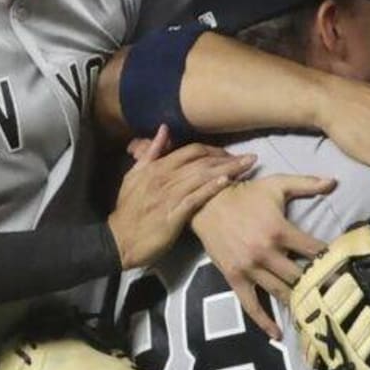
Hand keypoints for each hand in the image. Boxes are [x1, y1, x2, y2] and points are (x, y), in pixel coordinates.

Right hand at [108, 126, 255, 268]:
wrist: (119, 239)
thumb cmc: (128, 209)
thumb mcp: (134, 176)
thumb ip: (151, 153)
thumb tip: (164, 130)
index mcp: (157, 167)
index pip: (190, 151)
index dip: (213, 150)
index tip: (230, 154)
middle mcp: (165, 178)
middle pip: (202, 162)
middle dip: (228, 158)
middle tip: (250, 158)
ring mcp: (169, 196)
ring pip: (202, 177)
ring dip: (227, 170)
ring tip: (248, 166)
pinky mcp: (173, 215)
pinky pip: (195, 199)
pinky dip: (211, 189)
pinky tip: (226, 182)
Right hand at [192, 175, 334, 338]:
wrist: (207, 203)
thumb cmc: (246, 193)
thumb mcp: (277, 184)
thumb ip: (307, 184)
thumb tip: (334, 182)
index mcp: (280, 230)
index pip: (313, 250)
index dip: (331, 259)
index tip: (345, 269)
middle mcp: (267, 253)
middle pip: (300, 276)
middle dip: (318, 285)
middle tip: (335, 296)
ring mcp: (250, 268)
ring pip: (280, 292)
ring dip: (298, 303)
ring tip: (315, 314)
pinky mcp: (235, 278)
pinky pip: (251, 304)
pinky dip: (264, 321)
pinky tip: (277, 333)